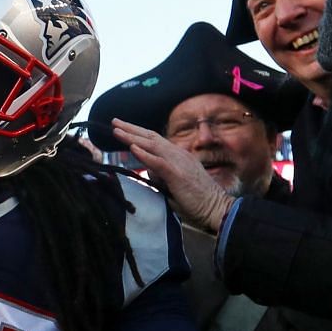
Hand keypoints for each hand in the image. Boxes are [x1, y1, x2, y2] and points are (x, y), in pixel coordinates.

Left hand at [108, 118, 232, 234]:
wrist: (217, 208)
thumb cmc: (197, 201)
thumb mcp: (174, 185)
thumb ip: (161, 176)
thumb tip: (148, 170)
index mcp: (179, 156)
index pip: (155, 141)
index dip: (138, 134)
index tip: (123, 129)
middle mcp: (179, 154)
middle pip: (151, 138)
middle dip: (131, 129)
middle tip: (115, 122)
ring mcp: (179, 163)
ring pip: (152, 145)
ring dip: (133, 137)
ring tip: (117, 131)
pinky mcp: (178, 174)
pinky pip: (158, 162)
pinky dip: (144, 154)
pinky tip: (132, 148)